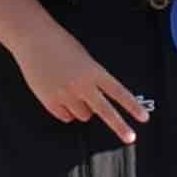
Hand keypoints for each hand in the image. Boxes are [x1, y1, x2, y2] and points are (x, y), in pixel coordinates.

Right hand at [8, 15, 146, 134]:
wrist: (33, 38)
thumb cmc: (59, 44)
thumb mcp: (84, 58)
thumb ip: (92, 79)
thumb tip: (95, 101)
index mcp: (93, 71)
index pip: (118, 92)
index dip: (132, 106)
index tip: (144, 117)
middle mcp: (82, 85)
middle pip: (105, 111)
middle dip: (120, 126)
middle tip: (130, 138)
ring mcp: (66, 95)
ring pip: (83, 116)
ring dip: (81, 109)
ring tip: (71, 91)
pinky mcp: (50, 102)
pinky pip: (65, 117)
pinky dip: (65, 110)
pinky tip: (59, 95)